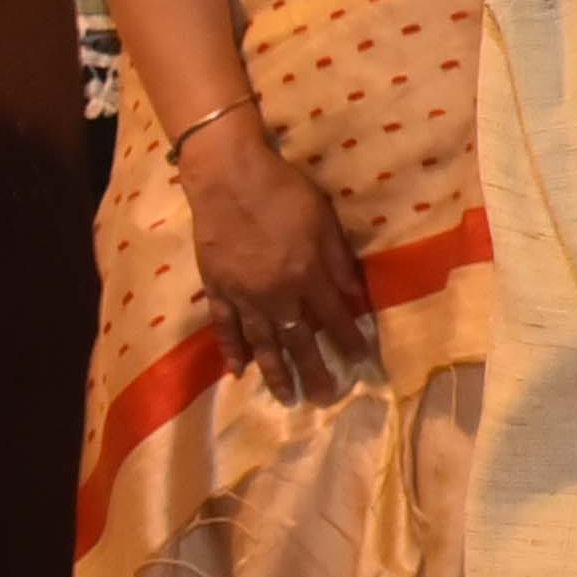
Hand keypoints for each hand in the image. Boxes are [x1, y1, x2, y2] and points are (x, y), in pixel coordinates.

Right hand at [179, 114, 377, 404]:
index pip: (334, 317)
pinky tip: (239, 372)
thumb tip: (355, 296)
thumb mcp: (323, 220)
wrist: (227, 178)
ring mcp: (242, 294)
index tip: (361, 362)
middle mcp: (275, 293)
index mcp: (306, 274)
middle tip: (326, 398)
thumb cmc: (283, 192)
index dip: (349, 340)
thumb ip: (338, 260)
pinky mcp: (216, 288)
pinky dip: (231, 350)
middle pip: (298, 339)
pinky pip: (224, 327)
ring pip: (261, 342)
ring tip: (287, 398)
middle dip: (315, 370)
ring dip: (276, 373)